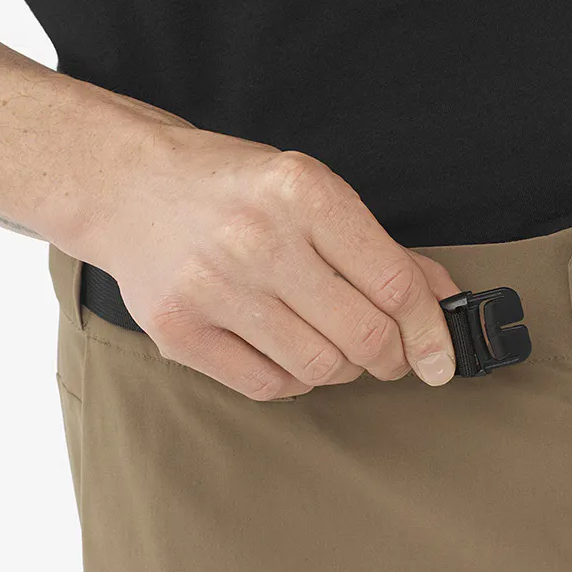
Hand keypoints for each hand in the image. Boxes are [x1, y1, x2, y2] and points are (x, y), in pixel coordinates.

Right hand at [66, 114, 459, 399]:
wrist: (127, 186)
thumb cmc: (235, 191)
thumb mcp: (313, 194)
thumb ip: (381, 249)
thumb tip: (444, 302)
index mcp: (303, 192)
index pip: (395, 284)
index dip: (430, 332)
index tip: (442, 359)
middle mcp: (258, 238)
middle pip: (364, 335)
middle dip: (390, 357)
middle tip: (388, 356)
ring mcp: (213, 286)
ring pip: (321, 368)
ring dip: (343, 369)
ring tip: (333, 346)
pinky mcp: (178, 329)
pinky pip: (269, 386)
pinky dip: (295, 380)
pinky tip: (289, 354)